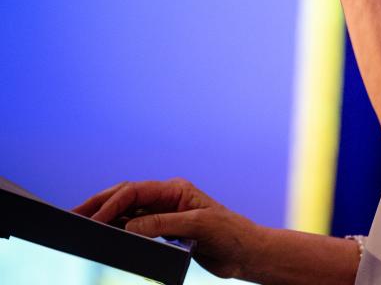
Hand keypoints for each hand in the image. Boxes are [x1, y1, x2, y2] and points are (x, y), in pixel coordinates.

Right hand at [73, 178, 261, 279]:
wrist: (245, 252)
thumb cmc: (229, 234)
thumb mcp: (197, 227)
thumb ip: (163, 225)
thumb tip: (129, 227)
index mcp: (176, 189)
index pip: (136, 192)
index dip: (112, 204)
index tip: (94, 220)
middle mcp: (168, 198)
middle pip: (127, 196)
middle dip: (100, 203)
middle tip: (73, 213)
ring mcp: (166, 214)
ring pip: (129, 212)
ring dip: (107, 217)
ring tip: (82, 224)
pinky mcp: (166, 231)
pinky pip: (136, 227)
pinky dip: (119, 230)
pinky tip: (106, 237)